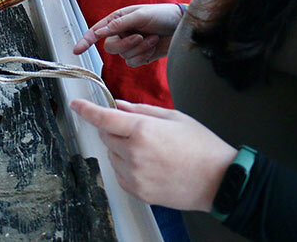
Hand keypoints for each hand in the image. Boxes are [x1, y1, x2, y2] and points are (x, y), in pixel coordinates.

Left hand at [71, 99, 236, 210]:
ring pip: (112, 155)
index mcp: (142, 131)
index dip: (86, 110)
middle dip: (113, 129)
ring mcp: (135, 175)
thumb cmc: (202, 147)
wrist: (220, 181)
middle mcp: (134, 153)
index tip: (76, 104)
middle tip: (137, 129)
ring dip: (121, 148)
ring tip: (151, 149)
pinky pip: (120, 173)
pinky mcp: (138, 191)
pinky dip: (127, 166)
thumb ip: (141, 111)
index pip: (103, 118)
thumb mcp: (173, 118)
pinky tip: (150, 164)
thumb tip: (119, 106)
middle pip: (106, 136)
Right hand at [74, 3, 182, 66]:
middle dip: (126, 44)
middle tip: (140, 36)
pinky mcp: (140, 55)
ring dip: (140, 49)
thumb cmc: (162, 15)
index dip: (86, 40)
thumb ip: (118, 24)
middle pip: (111, 47)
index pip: (97, 31)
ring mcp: (131, 45)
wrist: (181, 28)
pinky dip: (145, 55)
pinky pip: (134, 62)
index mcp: (118, 20)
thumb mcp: (140, 15)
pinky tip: (154, 45)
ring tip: (152, 38)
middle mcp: (122, 33)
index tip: (76, 50)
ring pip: (124, 56)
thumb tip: (99, 32)